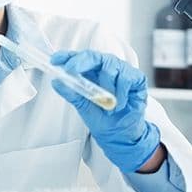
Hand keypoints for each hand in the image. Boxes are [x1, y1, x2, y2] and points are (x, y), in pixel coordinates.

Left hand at [50, 50, 161, 172]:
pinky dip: (120, 93)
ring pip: (111, 66)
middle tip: (71, 70)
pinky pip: (126, 78)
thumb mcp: (83, 106)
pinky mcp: (136, 78)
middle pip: (94, 56)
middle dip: (81, 62)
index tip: (55, 60)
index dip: (67, 56)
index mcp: (91, 72)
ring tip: (105, 104)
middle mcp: (106, 68)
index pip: (78, 58)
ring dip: (105, 87)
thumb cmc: (103, 118)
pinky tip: (118, 105)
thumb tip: (57, 82)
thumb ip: (72, 93)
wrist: (121, 134)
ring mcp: (122, 71)